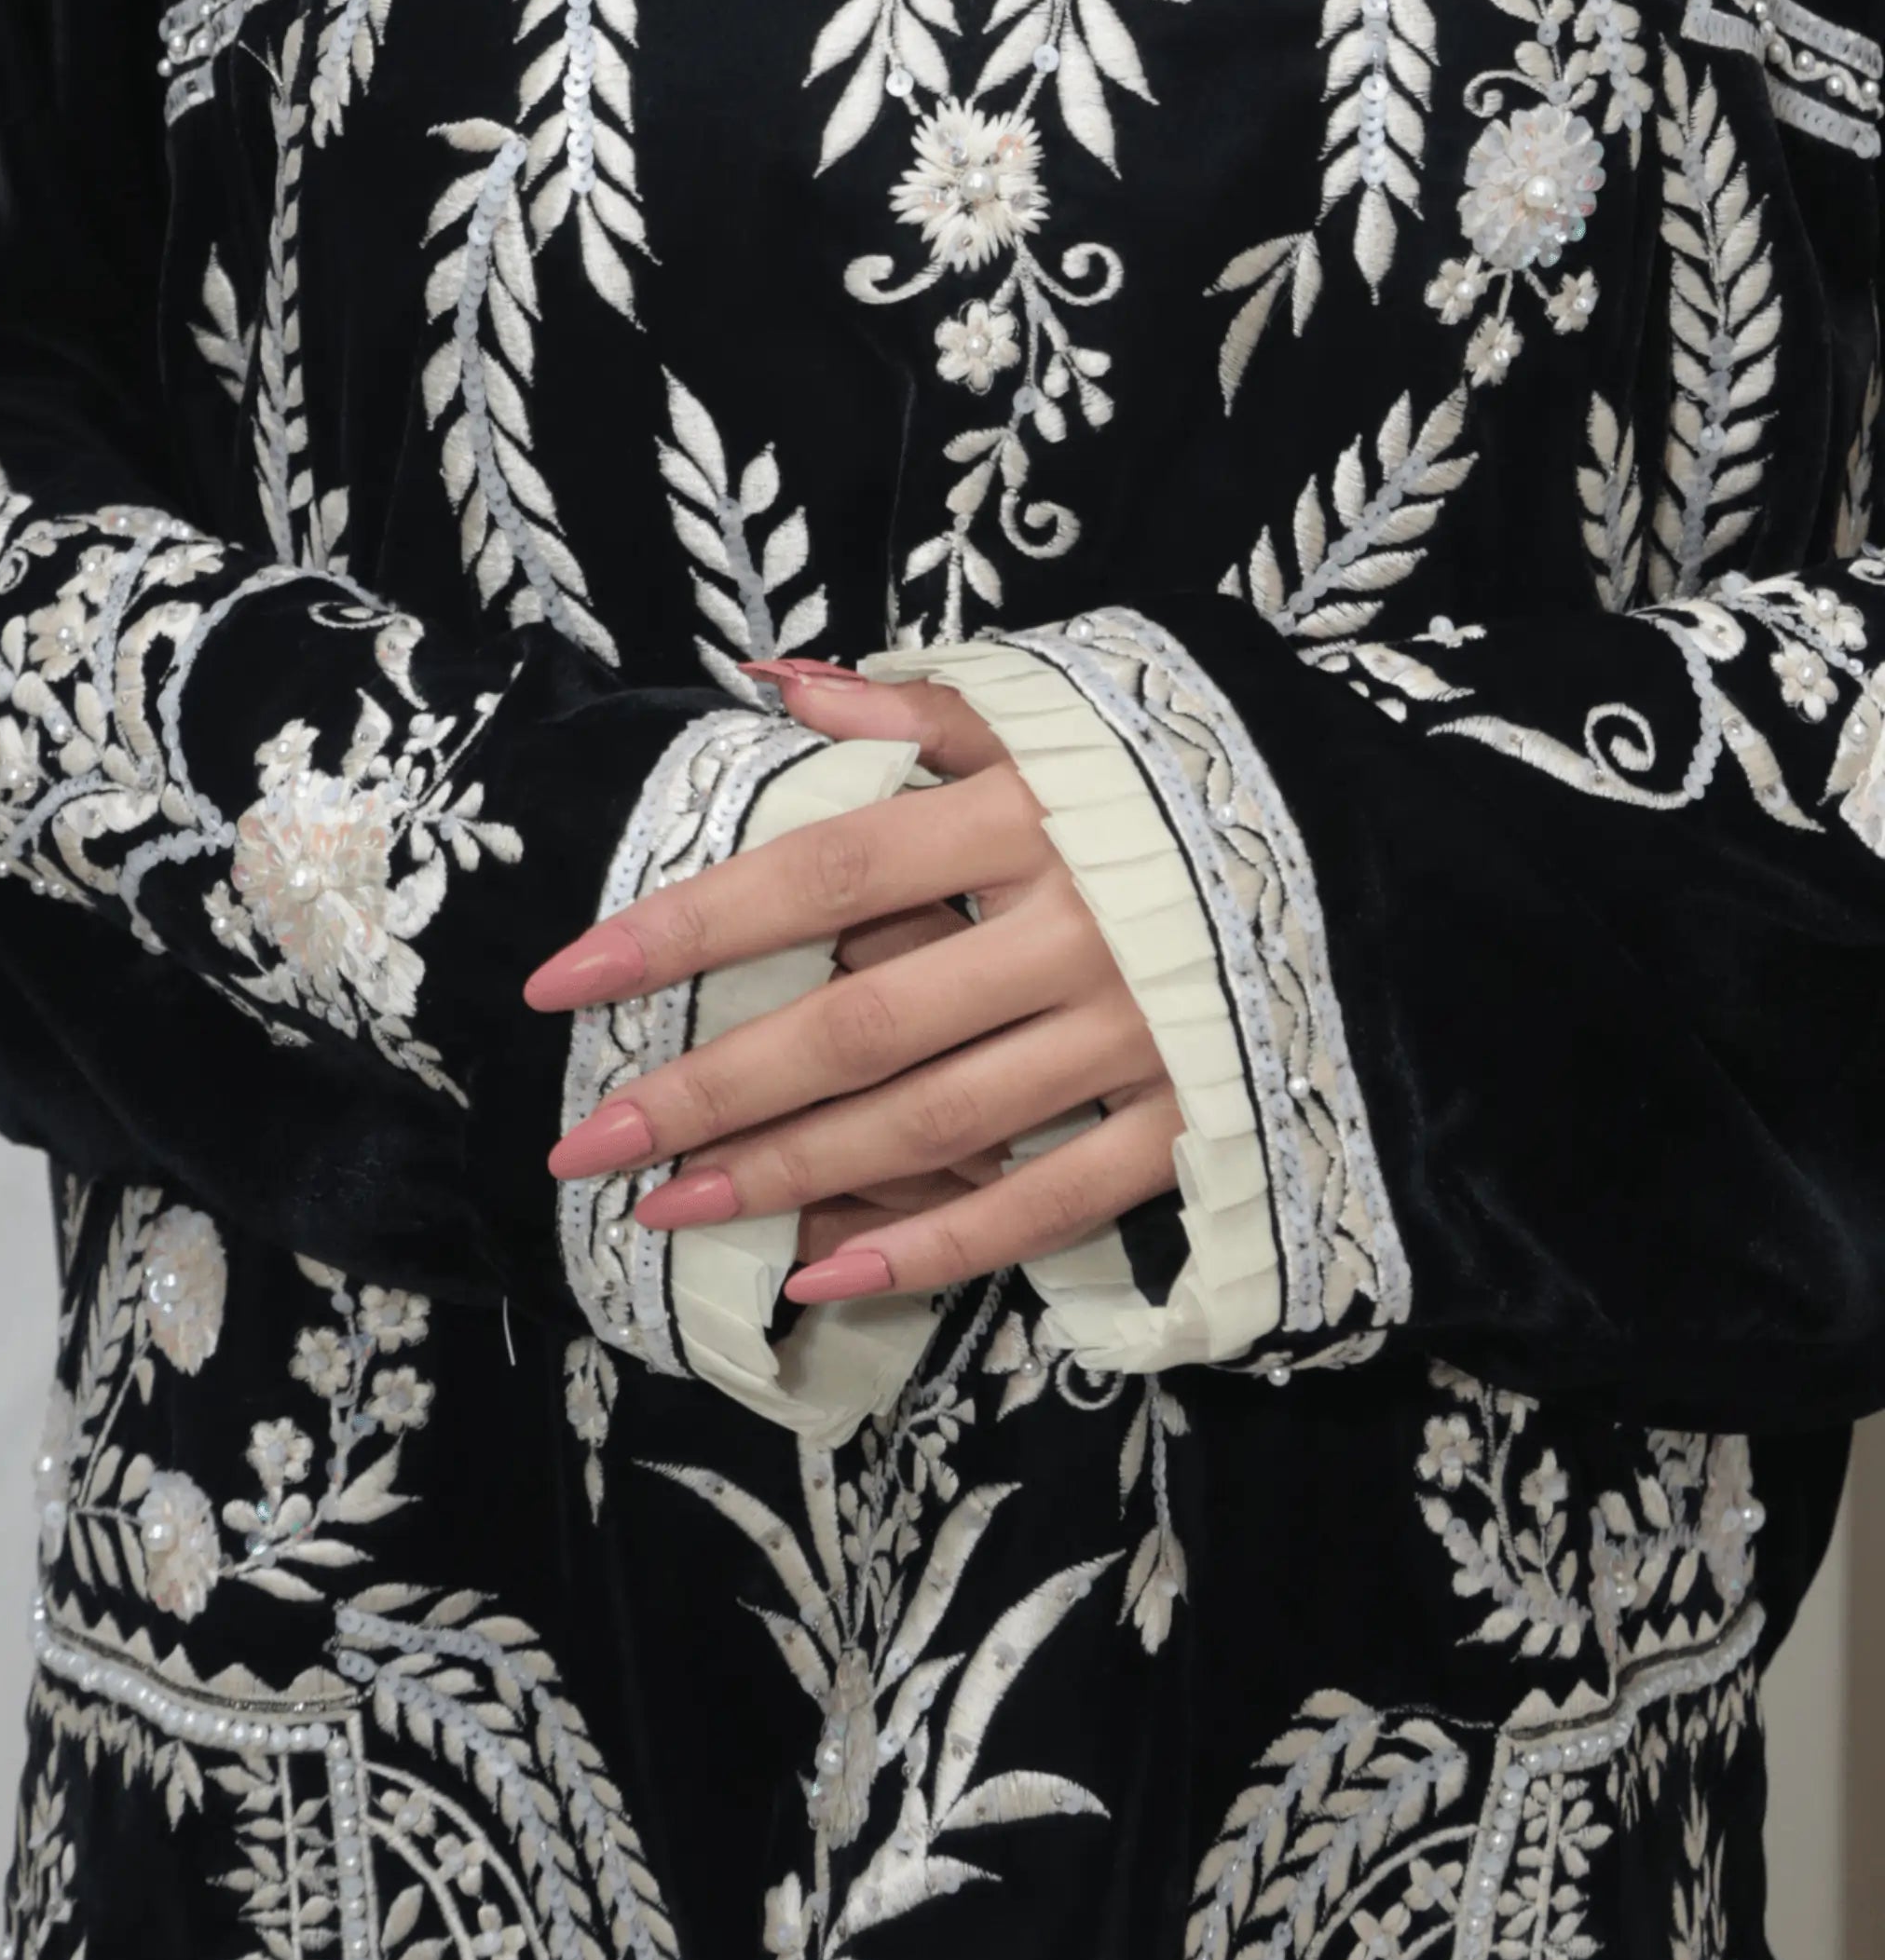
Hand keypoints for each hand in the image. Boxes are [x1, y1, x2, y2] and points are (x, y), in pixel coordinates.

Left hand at [525, 663, 1181, 1300]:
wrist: (1391, 867)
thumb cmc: (1193, 784)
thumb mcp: (1067, 719)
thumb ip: (922, 710)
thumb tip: (772, 684)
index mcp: (1028, 814)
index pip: (823, 871)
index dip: (689, 925)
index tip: (568, 977)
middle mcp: (1070, 930)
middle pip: (855, 1022)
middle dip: (707, 1087)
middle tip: (585, 1143)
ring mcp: (1133, 1037)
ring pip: (930, 1124)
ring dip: (787, 1175)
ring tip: (665, 1210)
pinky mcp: (1187, 1122)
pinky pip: (1046, 1207)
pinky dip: (935, 1247)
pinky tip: (825, 1275)